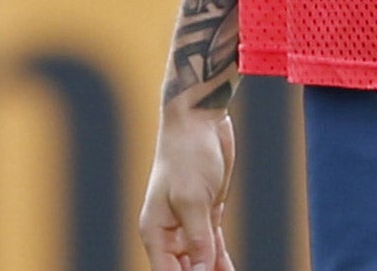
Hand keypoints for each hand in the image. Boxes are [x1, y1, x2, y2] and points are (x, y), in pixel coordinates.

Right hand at [139, 103, 236, 270]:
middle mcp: (169, 233)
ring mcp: (188, 225)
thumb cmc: (187, 153)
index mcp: (155, 231)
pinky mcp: (207, 216)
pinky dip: (221, 264)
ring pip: (200, 264)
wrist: (199, 120)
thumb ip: (198, 241)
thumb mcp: (193, 200)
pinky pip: (213, 250)